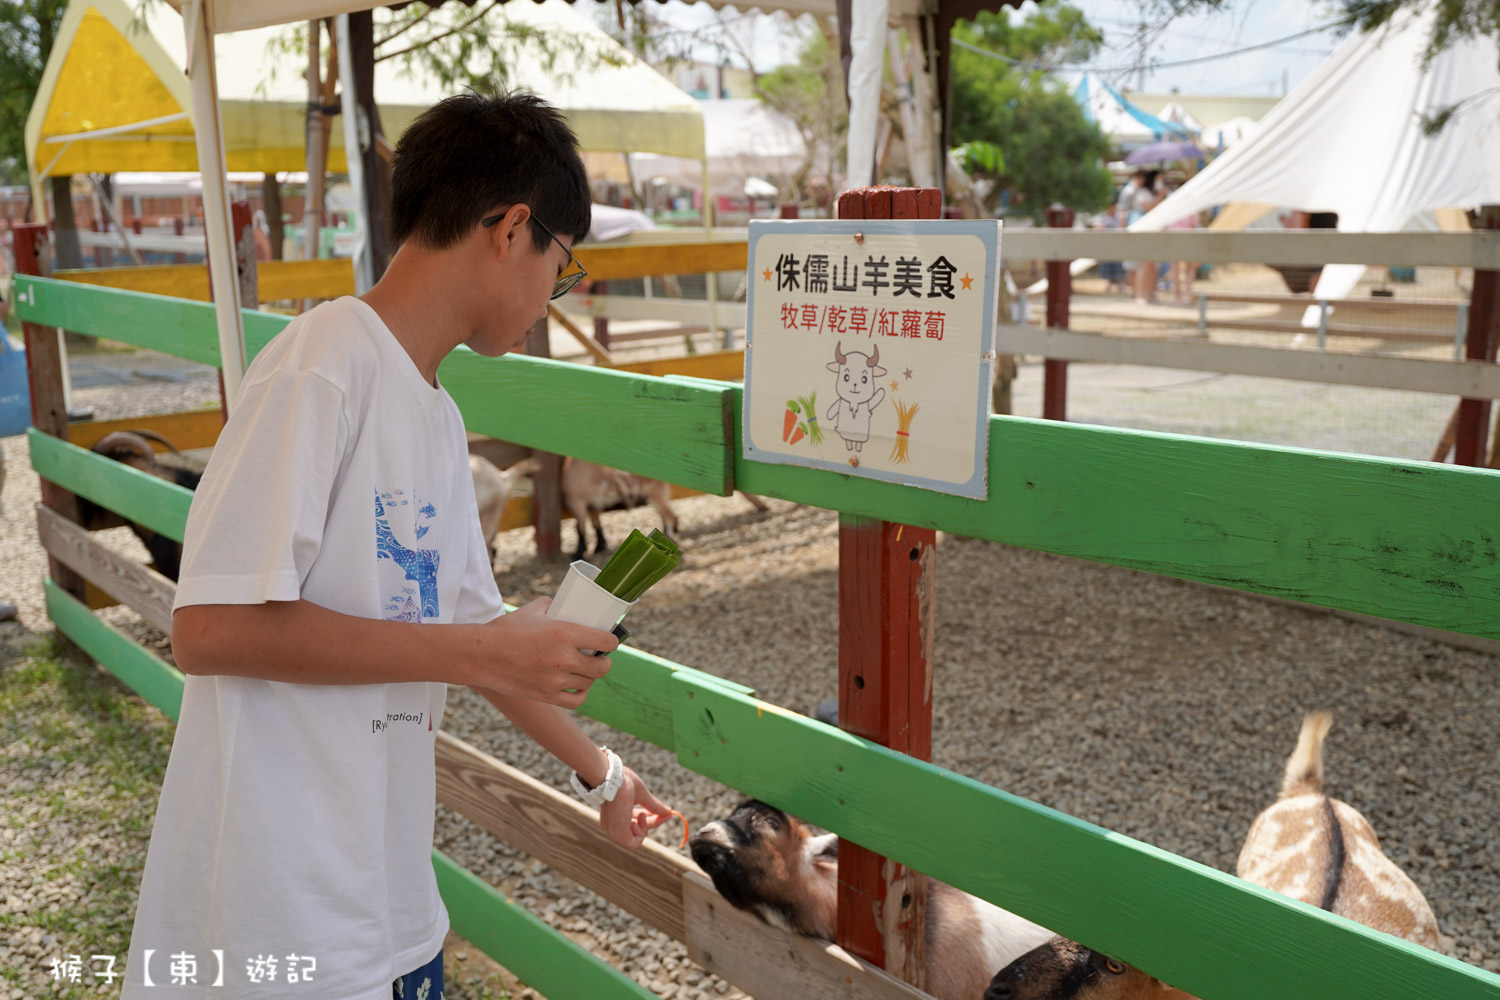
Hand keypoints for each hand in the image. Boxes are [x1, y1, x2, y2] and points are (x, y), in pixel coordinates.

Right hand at [473, 598, 617, 708]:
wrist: (480, 655)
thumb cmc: (504, 631)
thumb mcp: (531, 610)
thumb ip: (551, 606)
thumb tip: (562, 605)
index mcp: (564, 633)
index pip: (606, 641)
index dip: (611, 641)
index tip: (609, 640)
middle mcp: (564, 658)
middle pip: (602, 666)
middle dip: (604, 661)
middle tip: (600, 656)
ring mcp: (556, 680)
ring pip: (589, 682)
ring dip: (591, 675)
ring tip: (586, 669)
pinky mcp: (546, 695)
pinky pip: (576, 700)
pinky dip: (581, 694)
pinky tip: (579, 686)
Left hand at [599, 767, 670, 849]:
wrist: (613, 781)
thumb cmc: (623, 782)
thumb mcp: (642, 795)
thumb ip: (653, 805)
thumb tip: (668, 811)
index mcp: (617, 813)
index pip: (637, 820)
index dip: (653, 818)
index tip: (667, 813)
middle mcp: (613, 824)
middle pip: (638, 828)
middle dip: (654, 821)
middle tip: (668, 815)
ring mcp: (613, 831)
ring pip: (636, 839)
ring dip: (645, 826)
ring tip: (643, 813)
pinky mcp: (617, 836)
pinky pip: (634, 845)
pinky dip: (641, 834)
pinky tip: (636, 820)